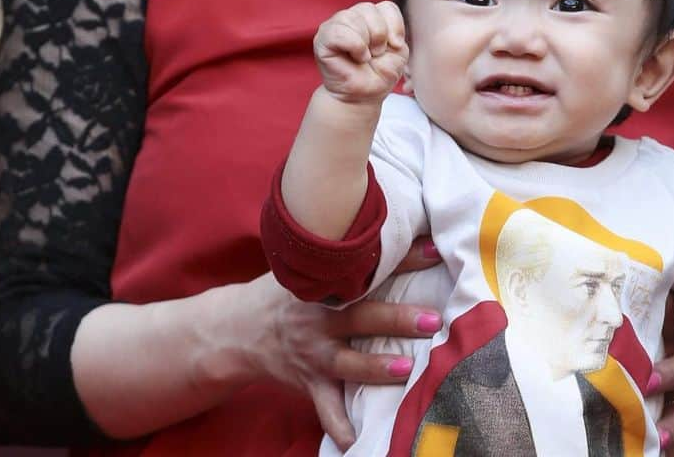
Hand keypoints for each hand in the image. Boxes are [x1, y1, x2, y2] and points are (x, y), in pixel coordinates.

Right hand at [257, 240, 441, 450]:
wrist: (239, 329)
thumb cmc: (287, 292)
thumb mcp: (311, 269)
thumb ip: (348, 259)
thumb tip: (402, 236)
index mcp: (324, 283)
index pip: (366, 266)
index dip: (401, 258)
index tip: (434, 252)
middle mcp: (319, 317)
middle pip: (361, 316)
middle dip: (397, 319)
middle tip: (432, 319)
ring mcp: (313, 353)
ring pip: (347, 362)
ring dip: (375, 368)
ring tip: (405, 369)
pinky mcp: (309, 382)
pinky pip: (325, 407)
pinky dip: (338, 426)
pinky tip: (356, 440)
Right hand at [314, 1, 408, 103]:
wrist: (363, 96)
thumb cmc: (379, 74)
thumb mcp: (398, 52)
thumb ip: (396, 31)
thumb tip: (383, 28)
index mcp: (371, 17)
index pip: (386, 6)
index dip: (395, 26)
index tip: (395, 46)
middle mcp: (352, 17)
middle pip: (369, 9)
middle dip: (379, 34)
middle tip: (377, 54)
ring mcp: (335, 25)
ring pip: (352, 17)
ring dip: (365, 41)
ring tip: (365, 57)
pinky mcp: (322, 39)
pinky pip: (338, 31)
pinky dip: (354, 45)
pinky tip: (357, 58)